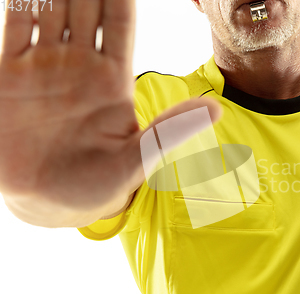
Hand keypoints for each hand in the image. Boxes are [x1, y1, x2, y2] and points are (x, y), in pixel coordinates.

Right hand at [0, 0, 220, 209]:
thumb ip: (168, 132)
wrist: (47, 204)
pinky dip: (20, 2)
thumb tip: (216, 109)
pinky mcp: (10, 74)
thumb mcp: (137, 161)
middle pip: (86, 8)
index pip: (121, 25)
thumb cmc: (96, 188)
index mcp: (112, 82)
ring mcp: (44, 67)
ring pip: (50, 10)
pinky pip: (15, 26)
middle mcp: (80, 67)